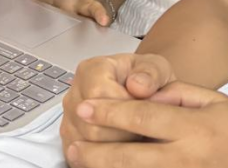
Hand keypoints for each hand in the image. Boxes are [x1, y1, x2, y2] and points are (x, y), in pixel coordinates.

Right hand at [60, 53, 176, 153]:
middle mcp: (75, 94)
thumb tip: (138, 85)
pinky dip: (107, 157)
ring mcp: (70, 119)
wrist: (143, 92)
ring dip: (117, 147)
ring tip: (136, 136)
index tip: (144, 109)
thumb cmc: (147, 80)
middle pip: (91, 126)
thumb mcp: (157, 68)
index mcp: (92, 70)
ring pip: (87, 146)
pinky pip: (84, 157)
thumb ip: (151, 73)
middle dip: (123, 132)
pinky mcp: (72, 141)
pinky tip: (125, 146)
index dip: (124, 108)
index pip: (98, 94)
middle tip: (144, 128)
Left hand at [66, 81, 227, 167]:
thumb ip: (178, 94)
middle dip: (96, 148)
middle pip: (130, 155)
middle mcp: (184, 157)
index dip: (112, 111)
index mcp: (193, 127)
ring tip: (77, 157)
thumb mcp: (214, 100)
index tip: (86, 106)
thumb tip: (144, 92)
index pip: (145, 118)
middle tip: (72, 139)